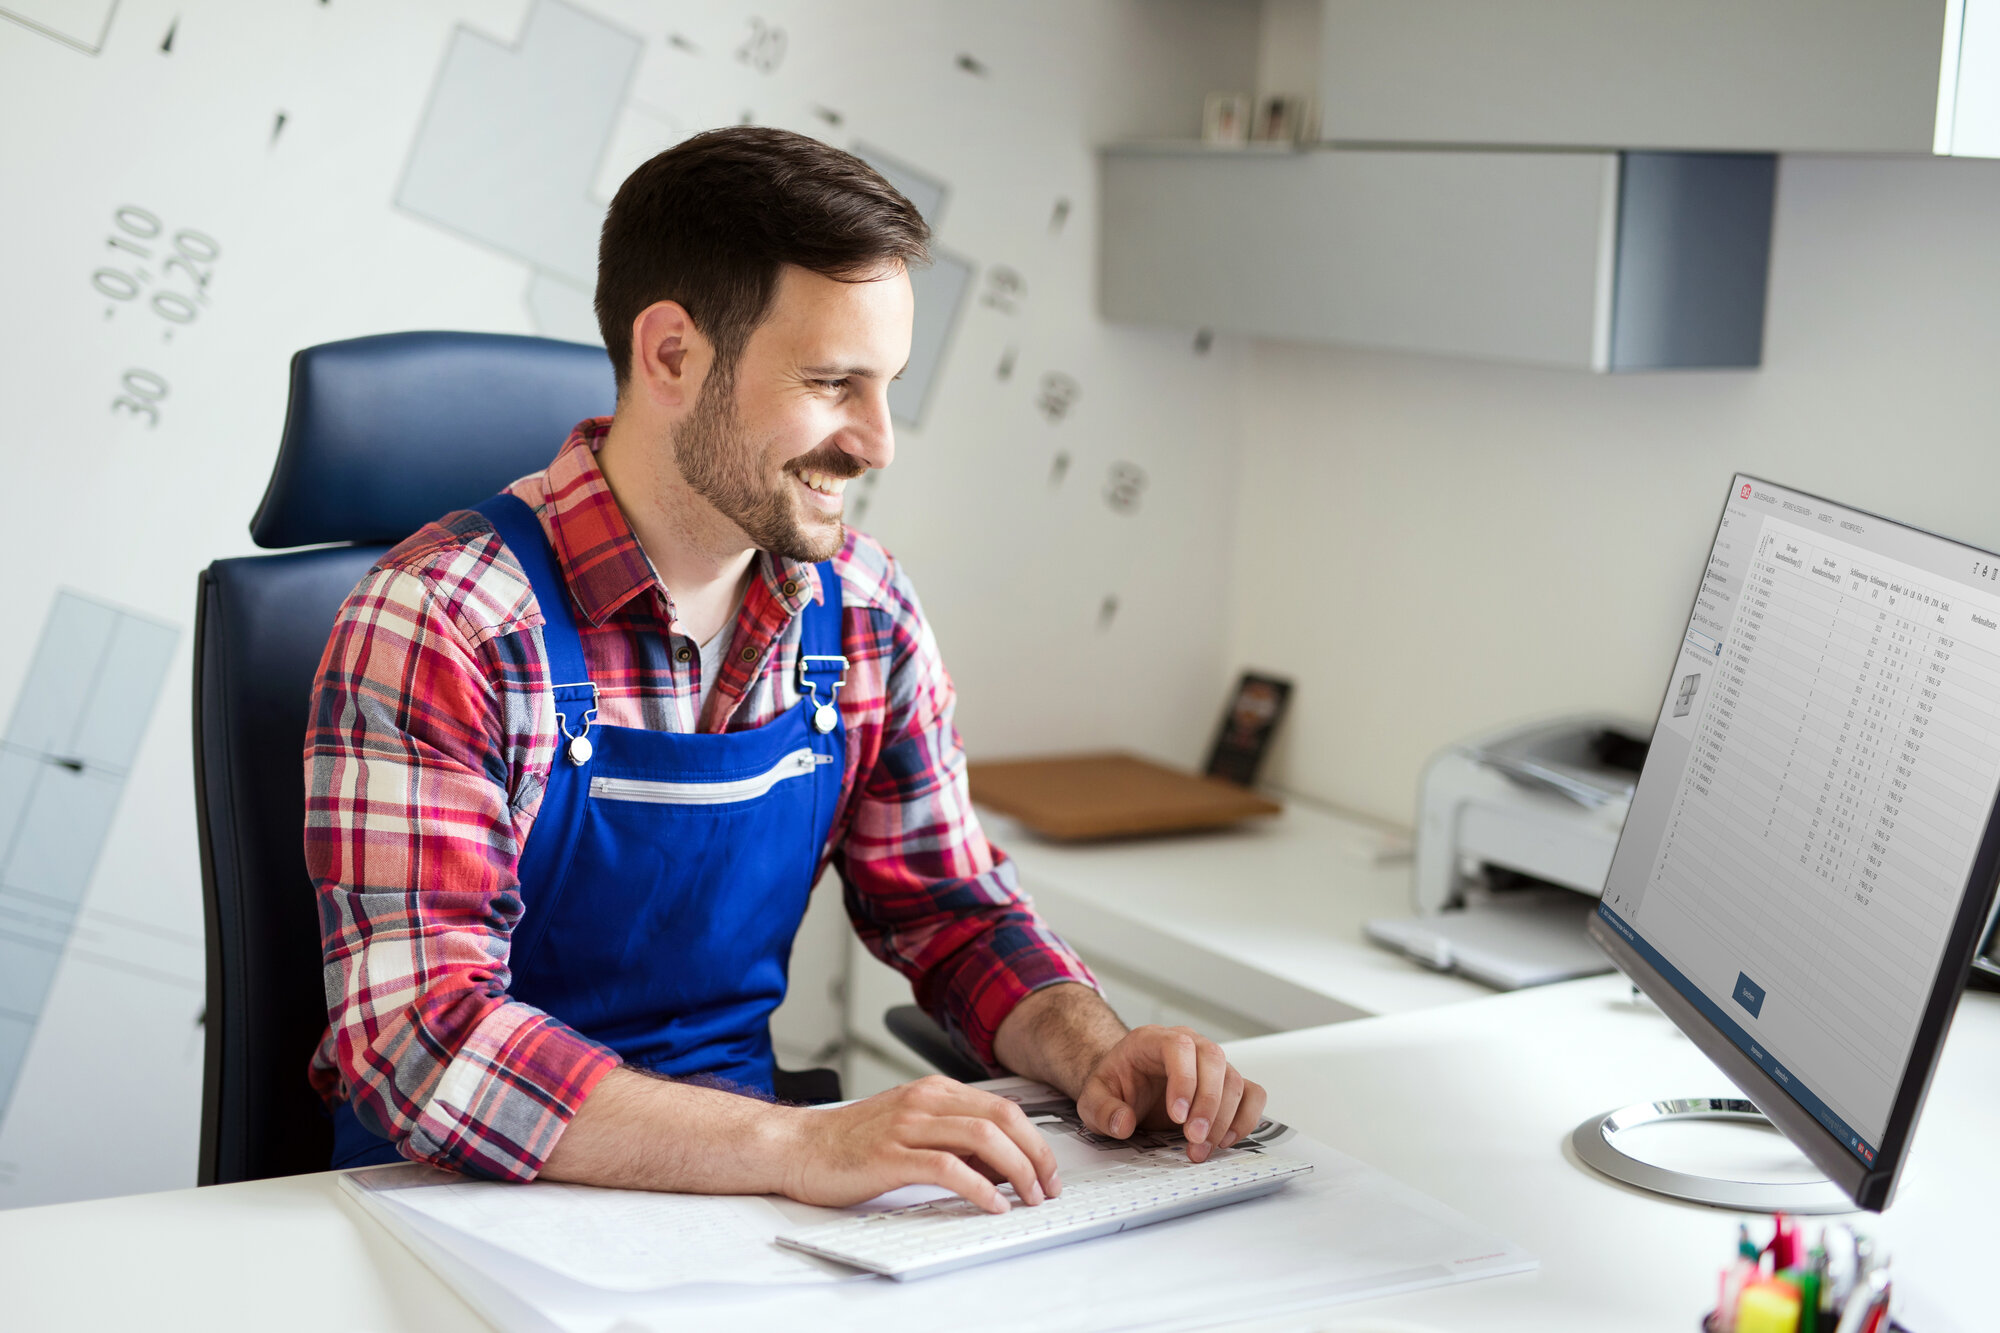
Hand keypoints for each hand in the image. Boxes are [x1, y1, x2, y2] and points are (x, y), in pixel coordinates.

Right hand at [778, 1075, 1061, 1214]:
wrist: (799, 1147)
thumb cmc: (852, 1142)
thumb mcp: (912, 1128)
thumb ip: (954, 1138)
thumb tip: (1002, 1163)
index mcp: (935, 1091)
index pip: (1005, 1107)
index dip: (1036, 1140)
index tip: (1049, 1169)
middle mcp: (925, 1100)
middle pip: (1003, 1118)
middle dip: (1036, 1155)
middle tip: (1048, 1187)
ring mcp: (908, 1125)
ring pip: (983, 1138)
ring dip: (1018, 1171)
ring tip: (1028, 1198)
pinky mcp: (892, 1155)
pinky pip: (949, 1167)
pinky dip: (980, 1188)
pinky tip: (992, 1204)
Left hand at [1075, 1026, 1266, 1161]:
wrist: (1127, 1085)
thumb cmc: (1116, 1085)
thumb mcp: (1093, 1098)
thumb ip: (1103, 1110)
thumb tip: (1123, 1123)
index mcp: (1154, 1040)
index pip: (1179, 1046)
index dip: (1184, 1080)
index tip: (1177, 1116)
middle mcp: (1189, 1045)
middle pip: (1214, 1060)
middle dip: (1207, 1104)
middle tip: (1193, 1139)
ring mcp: (1211, 1064)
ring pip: (1234, 1081)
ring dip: (1224, 1119)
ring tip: (1201, 1148)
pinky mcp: (1226, 1084)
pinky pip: (1252, 1094)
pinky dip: (1246, 1118)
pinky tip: (1225, 1140)